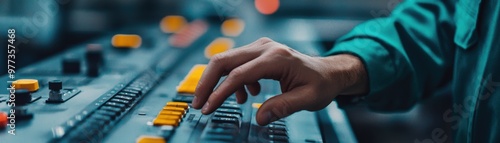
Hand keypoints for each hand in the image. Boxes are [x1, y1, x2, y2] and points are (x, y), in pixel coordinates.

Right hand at [192, 37, 367, 124]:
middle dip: (207, 83)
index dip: (220, 93)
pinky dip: (233, 81)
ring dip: (217, 83)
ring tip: (225, 104)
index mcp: (276, 58)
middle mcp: (265, 48)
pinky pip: (235, 64)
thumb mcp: (307, 99)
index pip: (238, 74)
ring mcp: (260, 47)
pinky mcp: (258, 52)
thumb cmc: (320, 84)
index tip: (208, 109)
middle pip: (223, 60)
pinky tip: (247, 95)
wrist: (328, 72)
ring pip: (226, 60)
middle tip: (199, 104)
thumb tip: (260, 118)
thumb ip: (283, 107)